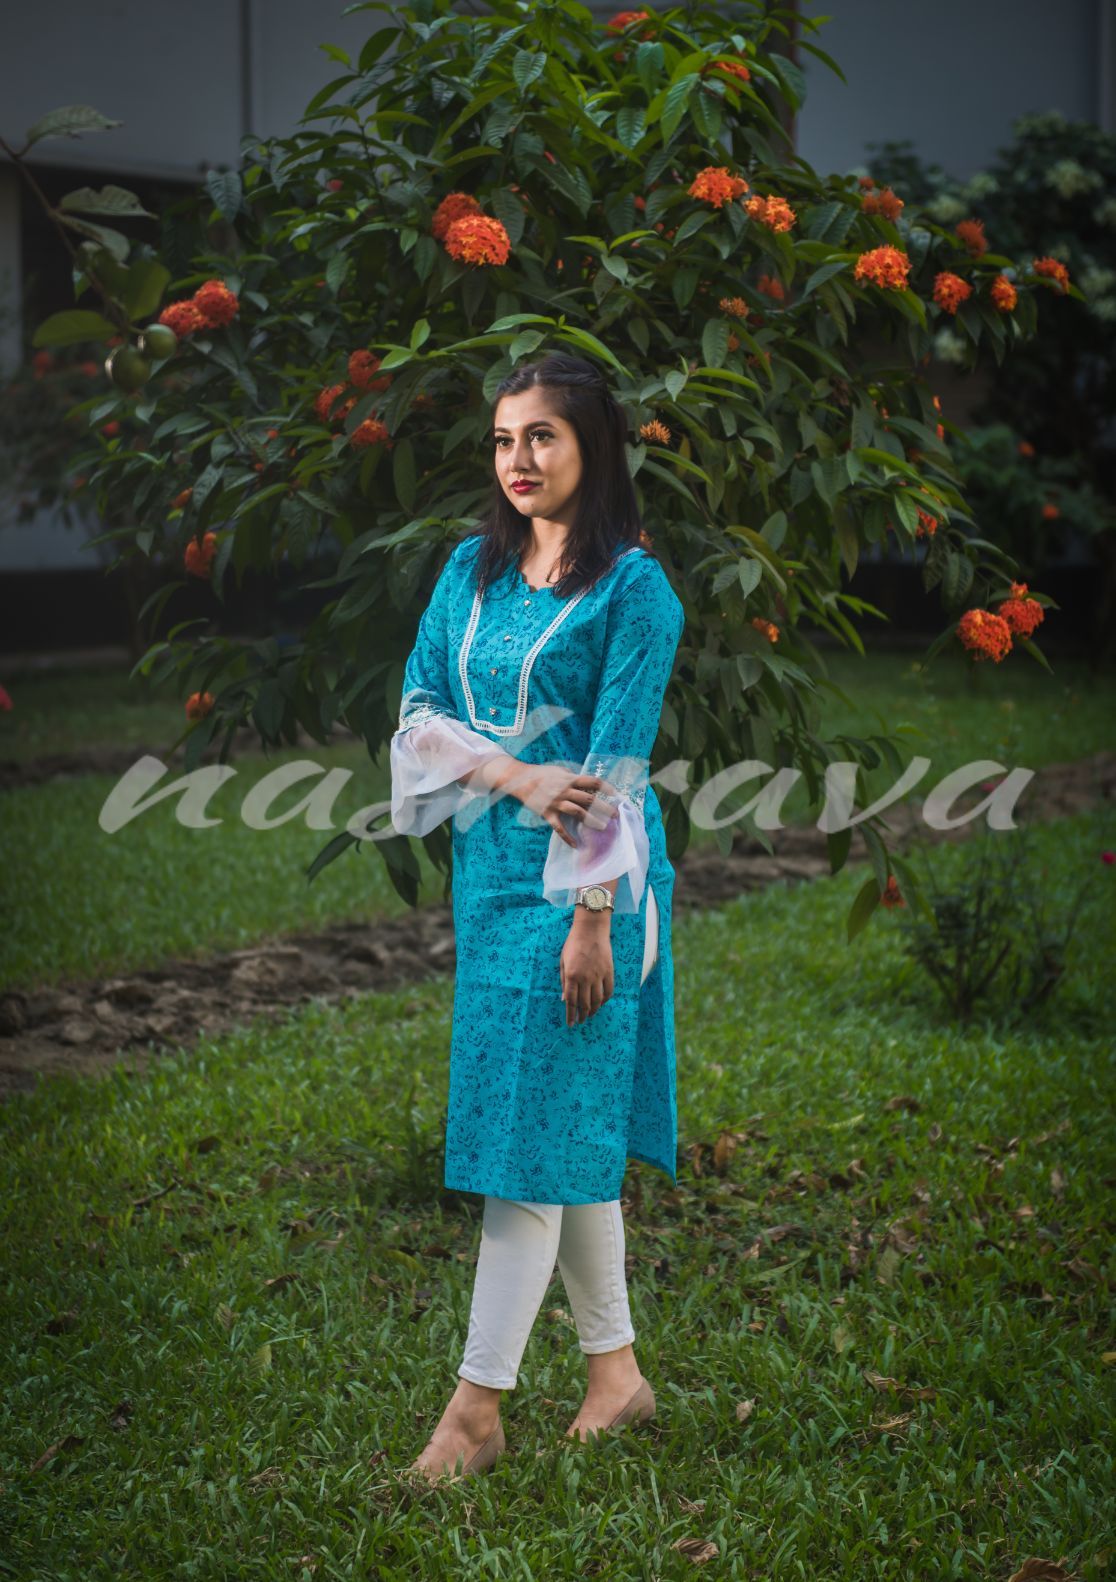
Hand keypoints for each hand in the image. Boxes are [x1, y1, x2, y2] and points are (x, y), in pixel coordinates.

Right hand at [496, 762, 618, 849]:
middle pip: (589, 799)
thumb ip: (573, 777)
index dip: (606, 788)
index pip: (592, 782)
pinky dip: (567, 837)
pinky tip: (575, 845)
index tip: (616, 795)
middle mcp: (564, 790)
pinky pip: (559, 827)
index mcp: (569, 778)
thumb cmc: (541, 773)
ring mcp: (556, 802)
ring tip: (602, 827)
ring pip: (577, 812)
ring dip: (591, 820)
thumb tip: (587, 784)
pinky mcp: (547, 813)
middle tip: (615, 815)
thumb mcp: (559, 770)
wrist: (519, 779)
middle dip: (604, 807)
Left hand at [560, 924, 613, 1024]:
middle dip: (582, 1015)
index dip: (571, 1015)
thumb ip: (564, 981)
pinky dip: (605, 1000)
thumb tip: (565, 999)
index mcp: (571, 976)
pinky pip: (609, 991)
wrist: (591, 930)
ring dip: (594, 1010)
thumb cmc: (573, 944)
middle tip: (580, 1021)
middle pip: (585, 1003)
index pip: (571, 1002)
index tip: (570, 1024)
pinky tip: (601, 1003)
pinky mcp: (609, 972)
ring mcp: (598, 975)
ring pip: (597, 1000)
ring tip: (590, 1015)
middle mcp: (585, 978)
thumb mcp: (563, 961)